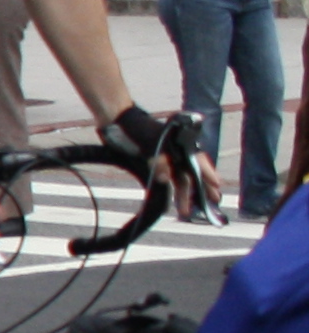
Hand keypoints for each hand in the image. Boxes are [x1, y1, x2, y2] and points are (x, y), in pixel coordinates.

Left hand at [104, 103, 221, 216]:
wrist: (116, 121)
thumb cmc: (136, 128)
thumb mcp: (148, 143)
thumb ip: (158, 160)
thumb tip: (166, 179)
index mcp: (180, 144)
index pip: (198, 161)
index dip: (208, 173)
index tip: (216, 185)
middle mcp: (175, 152)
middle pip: (191, 173)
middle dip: (201, 189)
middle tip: (212, 202)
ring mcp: (164, 158)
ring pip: (178, 178)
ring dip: (182, 194)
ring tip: (185, 211)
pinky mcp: (151, 162)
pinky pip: (164, 178)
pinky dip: (168, 190)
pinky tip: (169, 202)